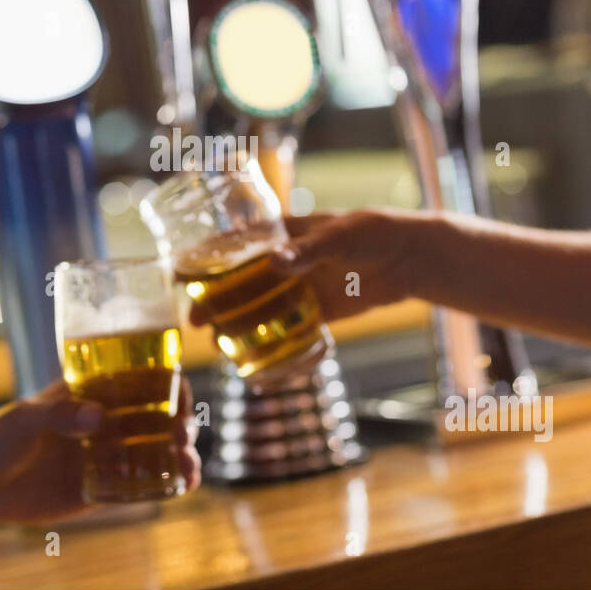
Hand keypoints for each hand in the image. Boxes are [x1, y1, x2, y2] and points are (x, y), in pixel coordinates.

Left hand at [0, 376, 201, 525]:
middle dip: (180, 422)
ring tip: (188, 465)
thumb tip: (98, 416)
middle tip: (181, 432)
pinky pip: (141, 486)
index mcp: (91, 394)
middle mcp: (105, 422)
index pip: (139, 380)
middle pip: (157, 416)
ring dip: (182, 455)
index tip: (180, 391)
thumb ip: (60, 414)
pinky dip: (166, 485)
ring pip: (156, 452)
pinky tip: (181, 486)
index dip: (166, 383)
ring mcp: (105, 455)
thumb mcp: (25, 417)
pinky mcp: (100, 488)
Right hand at [187, 208, 420, 328]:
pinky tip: (253, 357)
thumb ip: (308, 250)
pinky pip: (288, 327)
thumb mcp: (341, 235)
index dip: (207, 257)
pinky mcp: (318, 311)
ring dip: (238, 323)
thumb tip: (274, 262)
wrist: (409, 257)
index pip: (237, 244)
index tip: (181, 271)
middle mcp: (285, 262)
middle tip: (194, 319)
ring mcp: (300, 287)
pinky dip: (272, 342)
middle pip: (240, 281)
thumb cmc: (373, 232)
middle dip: (214, 299)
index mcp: (284, 234)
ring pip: (260, 307)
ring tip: (217, 343)